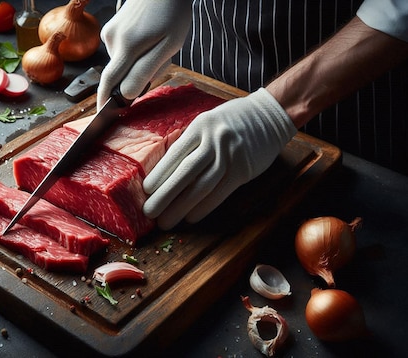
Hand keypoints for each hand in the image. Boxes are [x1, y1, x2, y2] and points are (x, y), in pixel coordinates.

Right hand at [97, 0, 192, 107]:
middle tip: (161, 60)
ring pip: (122, 62)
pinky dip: (134, 53)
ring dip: (138, 64)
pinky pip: (121, 51)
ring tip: (158, 46)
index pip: (109, 82)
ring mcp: (109, 33)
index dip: (105, 102)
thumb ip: (145, 71)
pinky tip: (149, 39)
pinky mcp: (111, 28)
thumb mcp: (168, 45)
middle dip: (135, 78)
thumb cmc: (172, 14)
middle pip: (118, 74)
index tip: (103, 117)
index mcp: (126, 47)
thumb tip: (126, 95)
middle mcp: (112, 40)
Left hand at [142, 88, 296, 228]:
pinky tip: (190, 217)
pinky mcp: (244, 170)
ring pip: (202, 186)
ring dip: (181, 206)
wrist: (269, 115)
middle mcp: (215, 141)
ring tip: (166, 221)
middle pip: (186, 172)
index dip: (160, 173)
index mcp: (200, 126)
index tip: (145, 190)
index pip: (176, 154)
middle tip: (149, 212)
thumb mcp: (206, 122)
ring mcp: (231, 156)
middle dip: (165, 195)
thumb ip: (190, 142)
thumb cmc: (231, 120)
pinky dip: (204, 207)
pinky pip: (221, 192)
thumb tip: (164, 171)